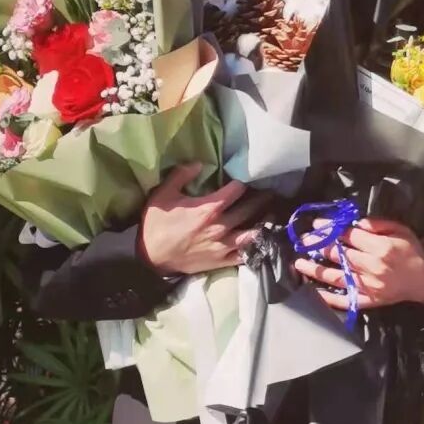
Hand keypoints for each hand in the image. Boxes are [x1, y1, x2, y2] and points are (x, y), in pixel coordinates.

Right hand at [138, 162, 267, 274]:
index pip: (236, 190)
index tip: (248, 177)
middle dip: (261, 198)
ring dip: (264, 221)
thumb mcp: (163, 194)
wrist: (151, 259)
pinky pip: (245, 254)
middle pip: (249, 209)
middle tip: (270, 191)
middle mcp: (221, 226)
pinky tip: (261, 239)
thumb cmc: (156, 225)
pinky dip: (255, 246)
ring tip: (271, 213)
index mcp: (209, 208)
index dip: (243, 182)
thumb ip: (181, 175)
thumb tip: (199, 163)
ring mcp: (224, 246)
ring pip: (253, 232)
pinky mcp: (222, 261)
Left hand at [293, 217, 423, 312]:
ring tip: (299, 262)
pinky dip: (328, 298)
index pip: (349, 236)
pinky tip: (314, 292)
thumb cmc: (411, 252)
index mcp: (380, 248)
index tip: (317, 224)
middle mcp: (371, 267)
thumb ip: (377, 224)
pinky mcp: (367, 301)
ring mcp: (368, 286)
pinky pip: (345, 301)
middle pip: (339, 255)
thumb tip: (354, 222)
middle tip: (303, 240)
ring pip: (336, 277)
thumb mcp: (401, 230)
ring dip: (316, 270)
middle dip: (319, 246)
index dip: (331, 229)